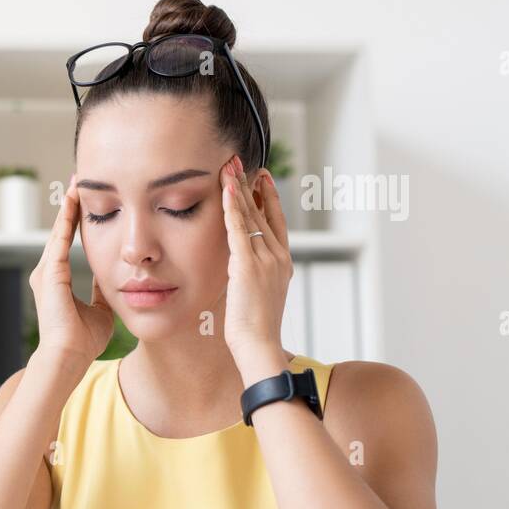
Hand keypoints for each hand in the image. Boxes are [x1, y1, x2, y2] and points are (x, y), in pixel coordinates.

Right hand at [28, 174, 115, 372]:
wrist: (69, 355)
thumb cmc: (83, 340)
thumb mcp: (101, 310)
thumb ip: (104, 292)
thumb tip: (115, 281)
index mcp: (57, 281)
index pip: (68, 243)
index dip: (78, 222)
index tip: (88, 201)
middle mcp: (47, 273)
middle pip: (60, 231)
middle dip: (71, 206)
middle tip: (80, 181)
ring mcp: (45, 272)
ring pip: (58, 230)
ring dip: (68, 207)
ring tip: (77, 183)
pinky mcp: (50, 274)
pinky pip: (59, 239)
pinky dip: (67, 219)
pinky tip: (75, 200)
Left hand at [221, 155, 292, 376]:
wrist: (259, 346)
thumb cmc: (255, 329)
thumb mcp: (257, 295)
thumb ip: (252, 276)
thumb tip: (240, 267)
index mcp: (282, 263)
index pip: (276, 222)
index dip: (268, 198)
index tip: (261, 178)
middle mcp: (277, 257)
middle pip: (263, 212)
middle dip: (250, 186)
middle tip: (240, 162)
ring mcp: (265, 260)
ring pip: (250, 216)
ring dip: (238, 189)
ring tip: (229, 166)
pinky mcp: (247, 266)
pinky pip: (239, 229)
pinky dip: (232, 208)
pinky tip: (226, 189)